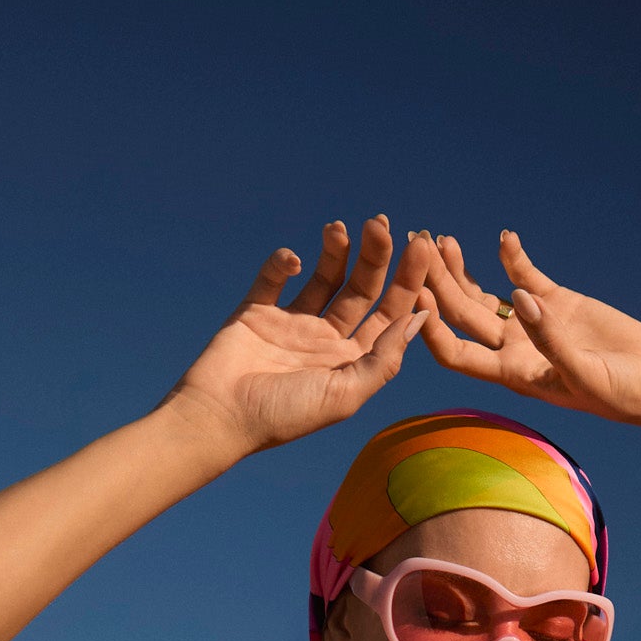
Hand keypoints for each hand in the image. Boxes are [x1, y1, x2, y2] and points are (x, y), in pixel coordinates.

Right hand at [169, 218, 429, 455]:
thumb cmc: (284, 415)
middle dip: (374, 256)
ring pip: (323, 277)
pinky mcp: (257, 311)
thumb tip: (421, 318)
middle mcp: (326, 341)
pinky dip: (281, 263)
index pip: (389, 315)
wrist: (220, 417)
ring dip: (335, 250)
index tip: (421, 246)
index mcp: (351, 361)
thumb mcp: (344, 394)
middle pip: (361, 290)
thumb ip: (384, 358)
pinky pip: (273, 278)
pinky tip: (290, 260)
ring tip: (339, 228)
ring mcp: (292, 324)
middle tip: (380, 223)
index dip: (407, 281)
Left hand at [417, 232, 640, 423]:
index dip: (433, 328)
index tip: (418, 297)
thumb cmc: (618, 394)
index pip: (456, 353)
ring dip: (461, 268)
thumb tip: (518, 298)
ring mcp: (531, 322)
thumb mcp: (582, 374)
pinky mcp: (555, 300)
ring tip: (443, 238)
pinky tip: (505, 239)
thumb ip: (550, 339)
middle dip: (437, 283)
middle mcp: (512, 348)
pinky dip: (512, 256)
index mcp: (510, 374)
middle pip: (461, 315)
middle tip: (419, 247)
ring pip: (482, 293)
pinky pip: (524, 273)